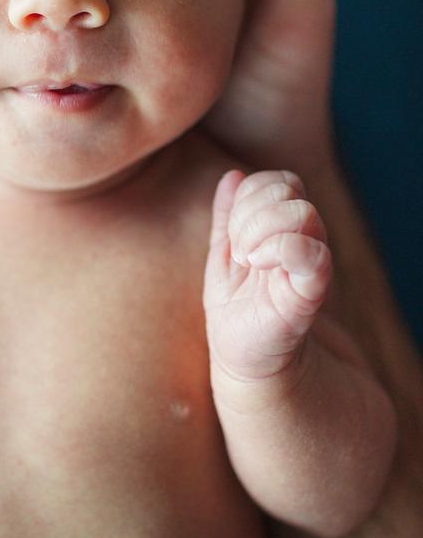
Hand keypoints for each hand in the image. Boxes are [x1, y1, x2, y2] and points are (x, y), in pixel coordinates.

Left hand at [204, 169, 331, 381]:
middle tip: (240, 252)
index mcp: (282, 229)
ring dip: (260, 231)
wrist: (245, 363)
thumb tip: (231, 174)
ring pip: (302, 211)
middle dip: (251, 212)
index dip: (251, 193)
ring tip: (248, 262)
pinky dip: (282, 249)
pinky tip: (260, 267)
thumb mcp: (223, 257)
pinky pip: (313, 253)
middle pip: (289, 188)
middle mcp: (302, 240)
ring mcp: (310, 264)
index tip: (234, 234)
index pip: (277, 181)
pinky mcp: (311, 293)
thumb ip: (227, 215)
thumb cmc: (236, 312)